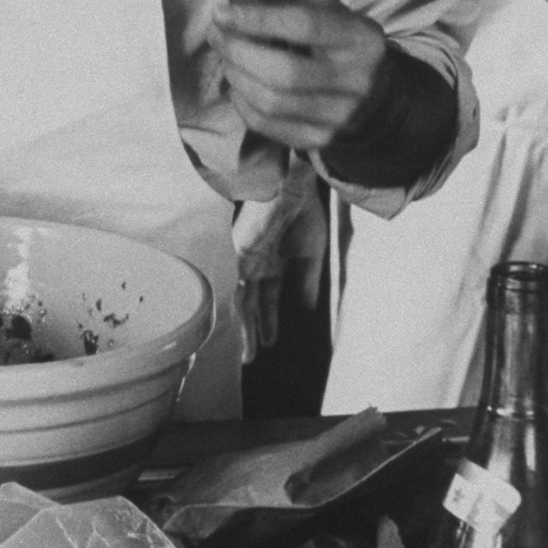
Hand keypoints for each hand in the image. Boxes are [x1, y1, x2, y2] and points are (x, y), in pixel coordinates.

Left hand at [210, 0, 386, 151]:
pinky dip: (241, 104)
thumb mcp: (320, 9)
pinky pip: (266, 125)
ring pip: (271, 101)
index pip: (304, 25)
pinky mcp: (320, 139)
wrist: (373, 94)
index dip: (257, 18)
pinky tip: (238, 86)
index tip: (221, 12)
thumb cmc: (336, 41)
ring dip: (236, 76)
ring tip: (226, 58)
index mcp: (361, 39)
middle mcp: (357, 81)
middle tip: (216, 34)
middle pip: (284, 71)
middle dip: (238, 50)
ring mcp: (340, 116)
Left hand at [231, 158, 325, 360]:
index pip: (266, 298)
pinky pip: (236, 286)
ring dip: (246, 328)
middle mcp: (256, 263)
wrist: (295, 190)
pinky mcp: (240, 254)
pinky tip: (243, 328)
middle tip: (251, 357)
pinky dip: (240, 310)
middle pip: (251, 303)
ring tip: (248, 353)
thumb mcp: (311, 255)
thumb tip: (307, 308)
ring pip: (241, 300)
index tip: (271, 342)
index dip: (269, 320)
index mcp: (273, 261)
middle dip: (253, 330)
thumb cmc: (305, 214)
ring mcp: (246, 259)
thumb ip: (307, 282)